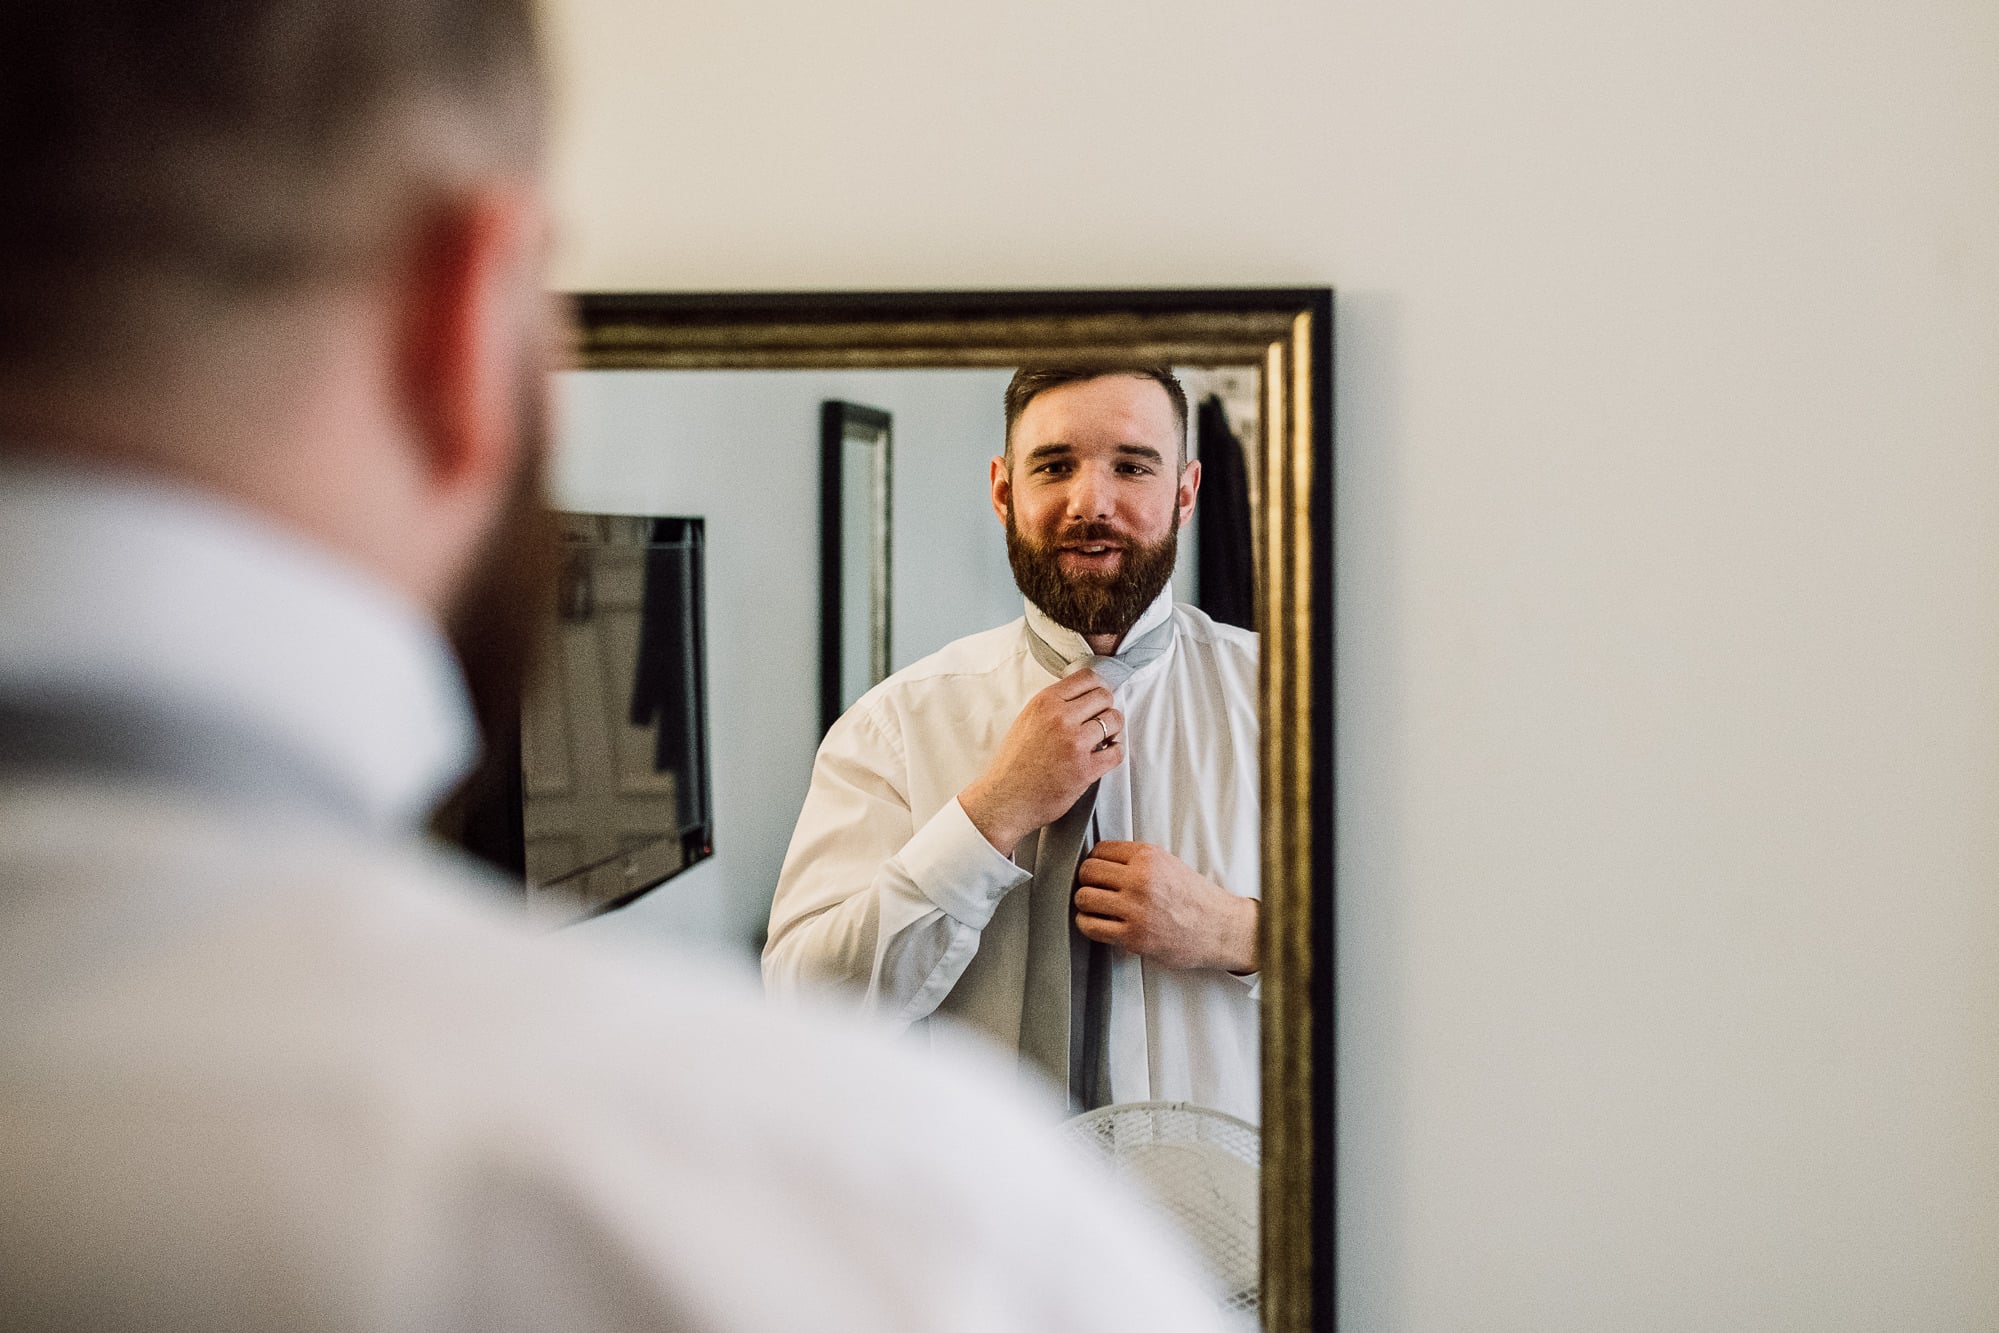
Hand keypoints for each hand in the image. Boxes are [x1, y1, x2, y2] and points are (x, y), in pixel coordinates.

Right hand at [958, 668, 1124, 856]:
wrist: (1004, 799)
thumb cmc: (1013, 764)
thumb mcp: (1026, 720)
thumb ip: (1053, 706)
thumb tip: (1082, 697)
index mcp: (1044, 702)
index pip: (1086, 677)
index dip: (1098, 686)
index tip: (1099, 697)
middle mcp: (1060, 718)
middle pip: (1104, 696)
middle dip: (1106, 707)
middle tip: (1101, 719)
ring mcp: (1074, 743)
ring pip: (1114, 720)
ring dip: (1113, 729)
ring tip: (1104, 738)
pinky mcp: (1085, 769)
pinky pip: (1117, 751)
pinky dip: (1115, 751)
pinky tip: (1106, 753)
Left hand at [1073, 841, 1257, 973]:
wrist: (1220, 929)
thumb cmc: (1196, 899)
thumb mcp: (1169, 864)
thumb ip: (1137, 860)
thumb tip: (1102, 862)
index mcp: (1148, 856)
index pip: (1100, 850)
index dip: (1095, 862)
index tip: (1098, 872)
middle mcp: (1140, 879)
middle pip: (1087, 872)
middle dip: (1086, 881)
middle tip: (1095, 890)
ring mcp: (1135, 908)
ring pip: (1084, 897)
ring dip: (1085, 904)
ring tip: (1096, 908)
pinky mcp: (1133, 935)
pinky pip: (1091, 926)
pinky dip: (1087, 924)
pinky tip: (1097, 923)